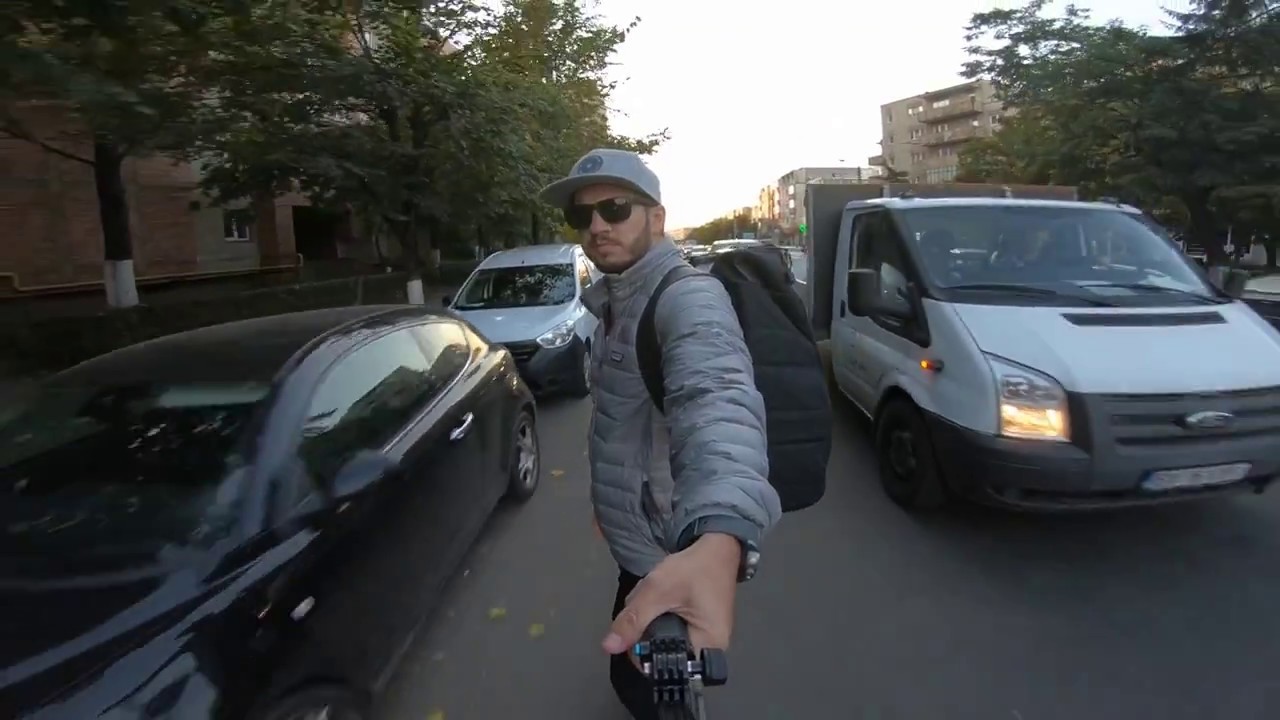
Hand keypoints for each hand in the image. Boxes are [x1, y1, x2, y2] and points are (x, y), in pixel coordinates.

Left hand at [602, 533, 741, 660]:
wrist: (717, 547)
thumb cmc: (695, 568)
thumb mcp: (659, 590)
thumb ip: (633, 619)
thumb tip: (610, 646)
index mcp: (707, 647)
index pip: (665, 664)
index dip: (641, 651)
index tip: (633, 626)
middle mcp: (709, 649)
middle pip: (660, 652)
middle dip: (644, 628)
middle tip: (649, 600)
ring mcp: (703, 638)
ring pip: (661, 638)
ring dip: (649, 618)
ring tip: (655, 593)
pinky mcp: (696, 626)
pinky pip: (668, 628)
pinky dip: (658, 613)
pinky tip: (660, 597)